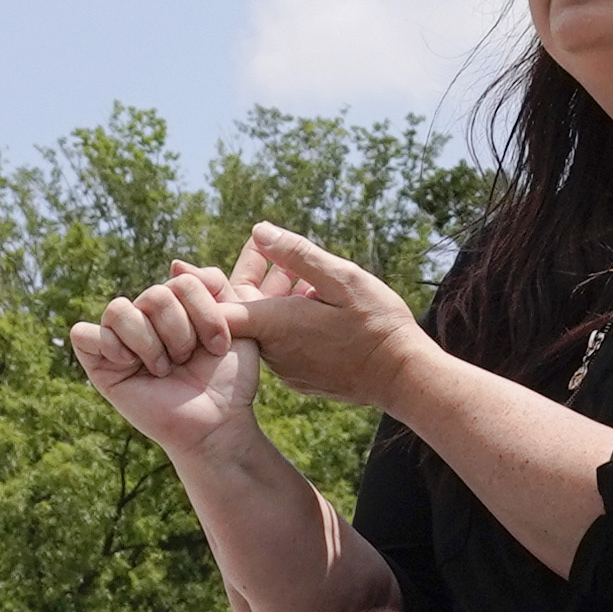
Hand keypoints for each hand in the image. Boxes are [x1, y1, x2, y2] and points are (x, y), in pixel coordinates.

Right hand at [70, 269, 264, 458]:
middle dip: (180, 332)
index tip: (220, 346)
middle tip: (187, 361)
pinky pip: (84, 334)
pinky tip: (131, 365)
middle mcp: (145, 317)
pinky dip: (110, 346)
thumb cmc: (229, 378)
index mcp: (176, 306)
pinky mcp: (99, 364)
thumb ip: (215, 284)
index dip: (205, 313)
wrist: (219, 422)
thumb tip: (175, 264)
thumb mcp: (237, 322)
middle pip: (154, 295)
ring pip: (119, 310)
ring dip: (150, 343)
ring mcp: (121, 339)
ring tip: (164, 369)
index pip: (183, 280)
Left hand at [224, 223, 436, 407]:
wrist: (402, 378)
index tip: (224, 255)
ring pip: (269, 327)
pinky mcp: (302, 379)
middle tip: (270, 248)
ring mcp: (287, 370)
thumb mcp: (342, 278)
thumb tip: (259, 232)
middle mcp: (273, 352)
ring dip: (278, 299)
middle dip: (256, 277)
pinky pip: (286, 345)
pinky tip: (319, 306)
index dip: (210, 281)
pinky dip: (293, 322)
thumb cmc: (376, 325)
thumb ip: (297, 255)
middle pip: (246, 310)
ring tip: (304, 275)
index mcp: (275, 325)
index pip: (219, 307)